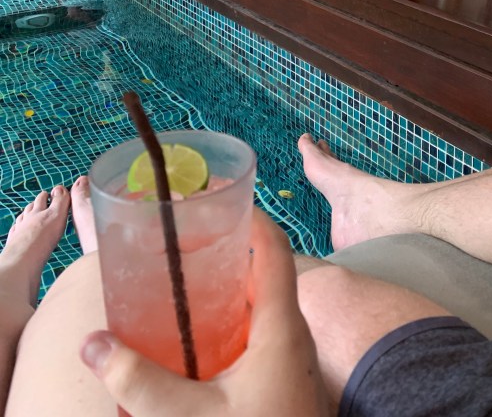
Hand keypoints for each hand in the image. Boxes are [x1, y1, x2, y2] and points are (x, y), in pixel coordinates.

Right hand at [80, 210, 327, 416]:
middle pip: (265, 272)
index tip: (216, 199)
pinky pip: (262, 333)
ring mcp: (294, 357)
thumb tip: (94, 345)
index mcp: (281, 324)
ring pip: (263, 305)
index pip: (273, 247)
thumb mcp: (192, 416)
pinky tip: (202, 342)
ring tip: (186, 286)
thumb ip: (140, 381)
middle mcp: (294, 332)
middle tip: (184, 245)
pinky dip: (234, 322)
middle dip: (227, 252)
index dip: (249, 216)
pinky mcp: (287, 378)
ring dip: (230, 290)